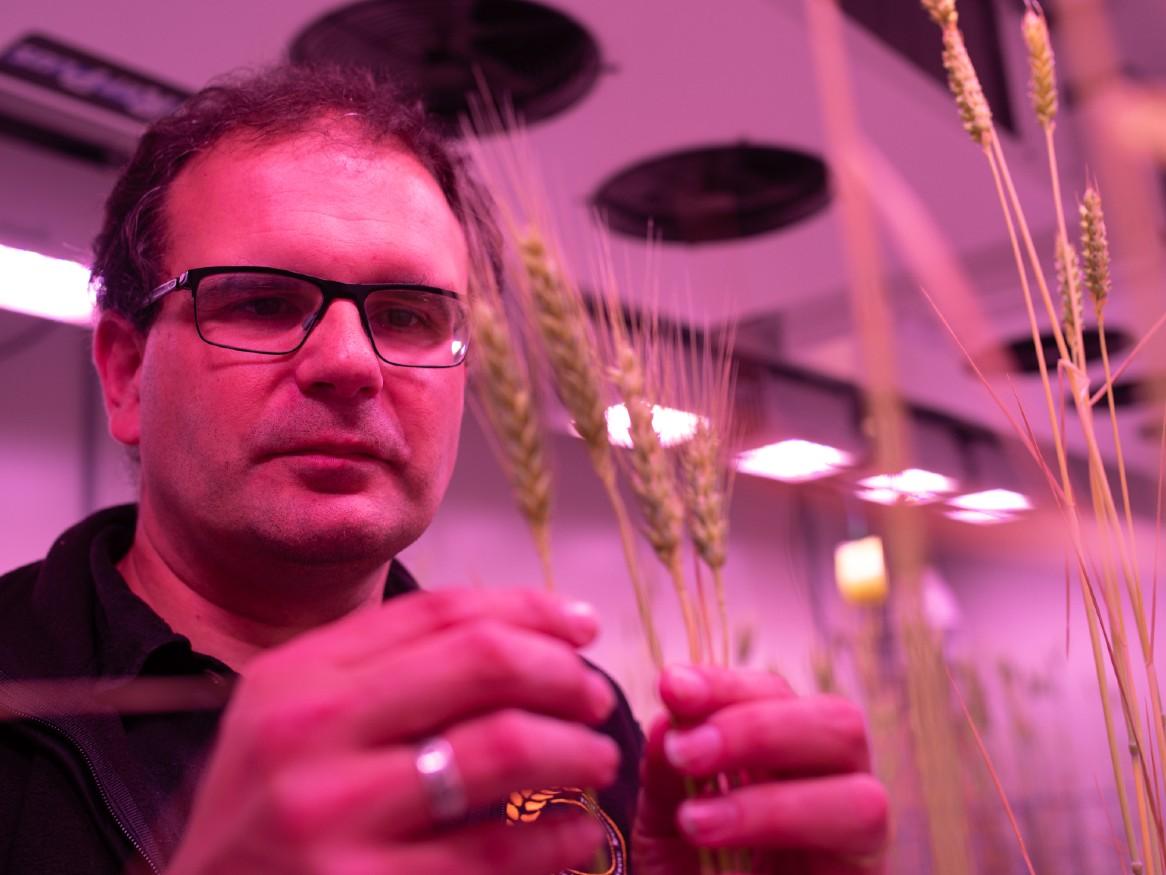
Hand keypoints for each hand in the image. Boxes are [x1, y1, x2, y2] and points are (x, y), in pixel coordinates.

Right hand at [167, 589, 617, 874]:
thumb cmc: (261, 826)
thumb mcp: (289, 726)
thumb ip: (381, 675)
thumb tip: (521, 637)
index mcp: (295, 676)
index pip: (440, 612)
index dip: (529, 609)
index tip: (580, 626)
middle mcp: (308, 734)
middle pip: (480, 661)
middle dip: (562, 672)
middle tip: (595, 696)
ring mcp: (333, 817)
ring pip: (502, 747)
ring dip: (575, 748)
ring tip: (596, 760)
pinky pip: (495, 850)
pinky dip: (557, 838)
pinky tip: (573, 835)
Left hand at [633, 665, 887, 873]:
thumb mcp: (664, 838)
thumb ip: (666, 778)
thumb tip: (670, 714)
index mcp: (784, 762)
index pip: (773, 693)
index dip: (726, 682)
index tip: (672, 686)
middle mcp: (834, 789)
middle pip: (837, 719)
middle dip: (757, 723)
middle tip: (688, 750)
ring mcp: (859, 838)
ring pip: (861, 777)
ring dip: (770, 782)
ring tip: (695, 816)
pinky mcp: (868, 873)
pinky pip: (861, 824)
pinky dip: (782, 814)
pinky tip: (714, 832)